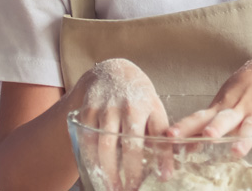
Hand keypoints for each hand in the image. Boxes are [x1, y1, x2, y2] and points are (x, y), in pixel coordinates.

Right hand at [67, 59, 167, 190]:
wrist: (111, 73)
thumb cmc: (138, 97)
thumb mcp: (155, 111)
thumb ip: (162, 139)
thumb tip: (167, 173)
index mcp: (145, 106)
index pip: (155, 136)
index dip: (158, 159)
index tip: (160, 179)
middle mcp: (123, 106)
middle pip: (126, 144)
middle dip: (129, 171)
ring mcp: (102, 109)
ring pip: (103, 146)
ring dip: (107, 171)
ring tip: (112, 189)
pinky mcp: (85, 113)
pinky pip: (86, 142)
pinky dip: (89, 161)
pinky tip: (95, 175)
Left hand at [166, 58, 251, 161]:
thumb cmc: (246, 88)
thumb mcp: (225, 99)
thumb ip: (208, 123)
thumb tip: (187, 145)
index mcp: (222, 106)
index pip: (200, 117)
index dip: (186, 126)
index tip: (171, 135)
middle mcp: (238, 110)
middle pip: (225, 119)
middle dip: (216, 128)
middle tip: (208, 135)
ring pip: (249, 127)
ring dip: (244, 139)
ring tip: (237, 151)